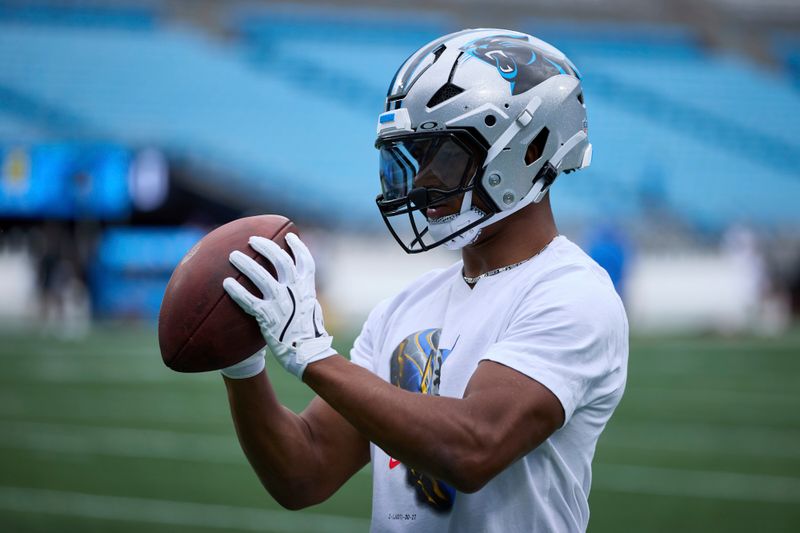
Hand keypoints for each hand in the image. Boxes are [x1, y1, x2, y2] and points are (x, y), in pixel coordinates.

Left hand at [222, 233, 336, 378]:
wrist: (309, 354)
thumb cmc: (308, 336)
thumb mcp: (311, 310)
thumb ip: (302, 297)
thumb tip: (295, 291)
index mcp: (307, 288)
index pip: (305, 260)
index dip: (297, 246)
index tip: (289, 235)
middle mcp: (295, 291)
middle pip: (280, 260)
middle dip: (266, 246)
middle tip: (252, 240)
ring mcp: (282, 303)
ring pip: (261, 276)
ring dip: (246, 264)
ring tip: (233, 255)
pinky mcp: (268, 317)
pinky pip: (248, 300)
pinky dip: (236, 291)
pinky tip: (225, 284)